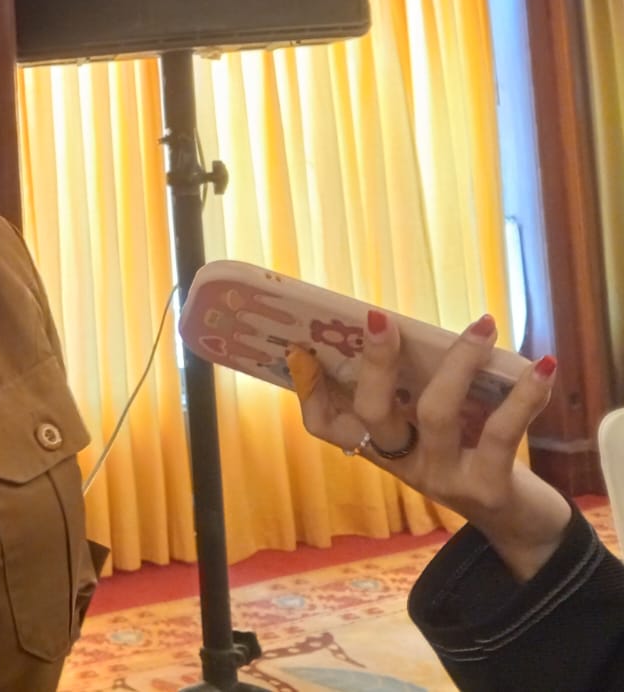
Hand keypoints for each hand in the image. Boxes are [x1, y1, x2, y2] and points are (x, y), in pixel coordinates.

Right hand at [288, 309, 570, 580]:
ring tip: (483, 325)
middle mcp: (402, 465)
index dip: (308, 391)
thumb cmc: (472, 454)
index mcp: (381, 447)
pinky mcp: (486, 488)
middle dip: (376, 362)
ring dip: (460, 362)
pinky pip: (500, 433)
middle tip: (381, 318)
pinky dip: (523, 396)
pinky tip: (541, 367)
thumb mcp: (436, 427)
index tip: (300, 351)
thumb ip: (418, 390)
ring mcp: (441, 479)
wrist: (521, 524)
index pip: (324, 426)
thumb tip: (410, 328)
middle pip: (372, 412)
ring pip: (436, 413)